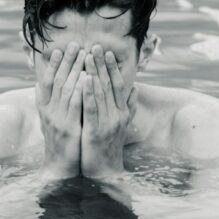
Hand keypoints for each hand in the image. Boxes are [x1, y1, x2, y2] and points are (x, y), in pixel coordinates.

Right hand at [36, 42, 84, 179]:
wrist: (60, 166)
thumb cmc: (61, 141)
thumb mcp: (53, 119)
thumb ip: (51, 101)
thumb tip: (44, 83)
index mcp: (44, 108)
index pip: (46, 81)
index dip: (51, 64)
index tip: (59, 48)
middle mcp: (48, 111)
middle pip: (57, 81)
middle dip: (66, 61)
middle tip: (74, 44)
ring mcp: (57, 119)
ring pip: (65, 89)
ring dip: (74, 70)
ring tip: (83, 54)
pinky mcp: (69, 128)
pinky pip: (75, 105)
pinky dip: (80, 89)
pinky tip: (87, 78)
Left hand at [81, 45, 136, 179]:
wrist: (105, 172)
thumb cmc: (109, 146)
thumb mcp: (121, 125)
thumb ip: (128, 106)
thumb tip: (135, 88)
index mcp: (122, 112)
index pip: (117, 85)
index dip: (112, 67)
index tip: (105, 51)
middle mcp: (117, 115)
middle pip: (109, 85)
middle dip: (101, 64)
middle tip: (94, 46)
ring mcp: (107, 123)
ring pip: (100, 93)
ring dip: (93, 73)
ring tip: (86, 56)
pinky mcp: (95, 132)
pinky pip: (91, 109)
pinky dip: (88, 93)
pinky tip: (83, 80)